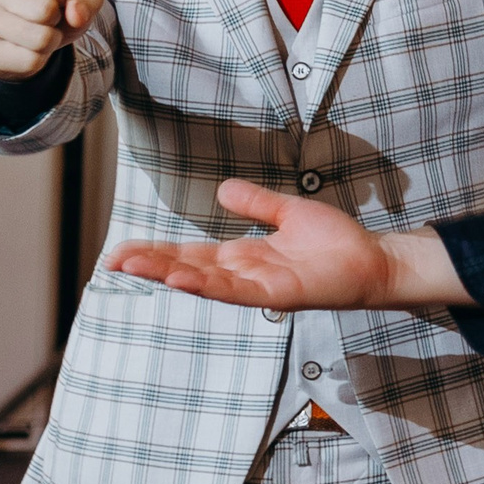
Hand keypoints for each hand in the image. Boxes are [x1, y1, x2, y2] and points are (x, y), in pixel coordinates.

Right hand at [0, 0, 106, 79]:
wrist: (19, 36)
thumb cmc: (53, 4)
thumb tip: (75, 15)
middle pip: (46, 9)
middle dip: (58, 19)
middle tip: (47, 17)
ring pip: (40, 39)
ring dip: (50, 41)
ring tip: (37, 31)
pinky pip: (31, 62)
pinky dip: (38, 59)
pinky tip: (24, 47)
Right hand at [104, 180, 468, 308]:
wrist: (371, 259)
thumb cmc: (335, 241)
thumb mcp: (288, 213)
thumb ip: (255, 203)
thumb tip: (222, 189)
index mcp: (242, 256)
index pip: (190, 255)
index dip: (157, 253)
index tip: (123, 250)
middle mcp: (243, 274)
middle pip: (187, 269)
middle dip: (150, 265)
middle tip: (112, 260)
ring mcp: (257, 287)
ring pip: (202, 281)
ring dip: (167, 275)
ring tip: (132, 267)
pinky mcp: (276, 294)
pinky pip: (235, 291)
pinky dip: (207, 286)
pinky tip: (180, 280)